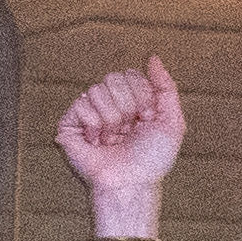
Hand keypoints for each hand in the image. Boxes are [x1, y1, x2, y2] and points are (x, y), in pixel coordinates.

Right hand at [55, 59, 185, 216]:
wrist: (132, 182)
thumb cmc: (152, 159)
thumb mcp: (172, 121)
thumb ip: (166, 86)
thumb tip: (153, 58)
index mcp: (131, 100)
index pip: (131, 74)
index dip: (143, 96)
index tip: (148, 119)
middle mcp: (109, 104)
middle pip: (113, 77)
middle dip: (128, 106)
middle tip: (129, 129)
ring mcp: (88, 113)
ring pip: (97, 89)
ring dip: (112, 118)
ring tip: (113, 137)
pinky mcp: (70, 124)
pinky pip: (81, 104)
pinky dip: (94, 124)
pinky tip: (97, 140)